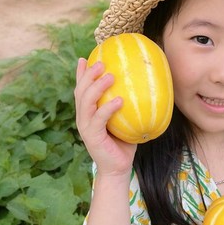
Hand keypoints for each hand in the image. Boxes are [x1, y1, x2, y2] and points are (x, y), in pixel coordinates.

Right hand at [74, 58, 136, 175]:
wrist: (118, 167)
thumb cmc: (124, 143)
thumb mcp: (125, 120)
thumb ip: (126, 105)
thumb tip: (143, 86)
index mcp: (88, 112)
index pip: (81, 89)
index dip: (81, 74)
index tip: (85, 57)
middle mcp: (83, 117)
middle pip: (80, 91)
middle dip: (88, 75)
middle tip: (101, 62)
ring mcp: (86, 127)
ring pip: (86, 102)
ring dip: (97, 87)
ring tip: (110, 76)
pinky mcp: (92, 137)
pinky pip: (99, 119)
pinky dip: (108, 108)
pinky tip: (119, 100)